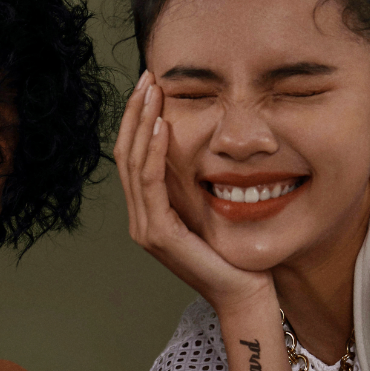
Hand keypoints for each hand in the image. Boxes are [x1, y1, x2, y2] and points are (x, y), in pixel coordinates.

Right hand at [114, 71, 272, 311]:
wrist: (244, 293)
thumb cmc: (234, 254)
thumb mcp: (211, 207)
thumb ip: (195, 182)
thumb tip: (196, 142)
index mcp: (149, 212)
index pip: (132, 157)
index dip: (136, 119)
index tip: (150, 84)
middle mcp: (140, 220)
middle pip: (125, 155)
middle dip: (134, 113)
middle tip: (146, 77)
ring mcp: (146, 229)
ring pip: (132, 166)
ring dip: (141, 124)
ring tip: (152, 92)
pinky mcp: (160, 236)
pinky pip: (151, 186)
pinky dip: (153, 154)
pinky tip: (161, 128)